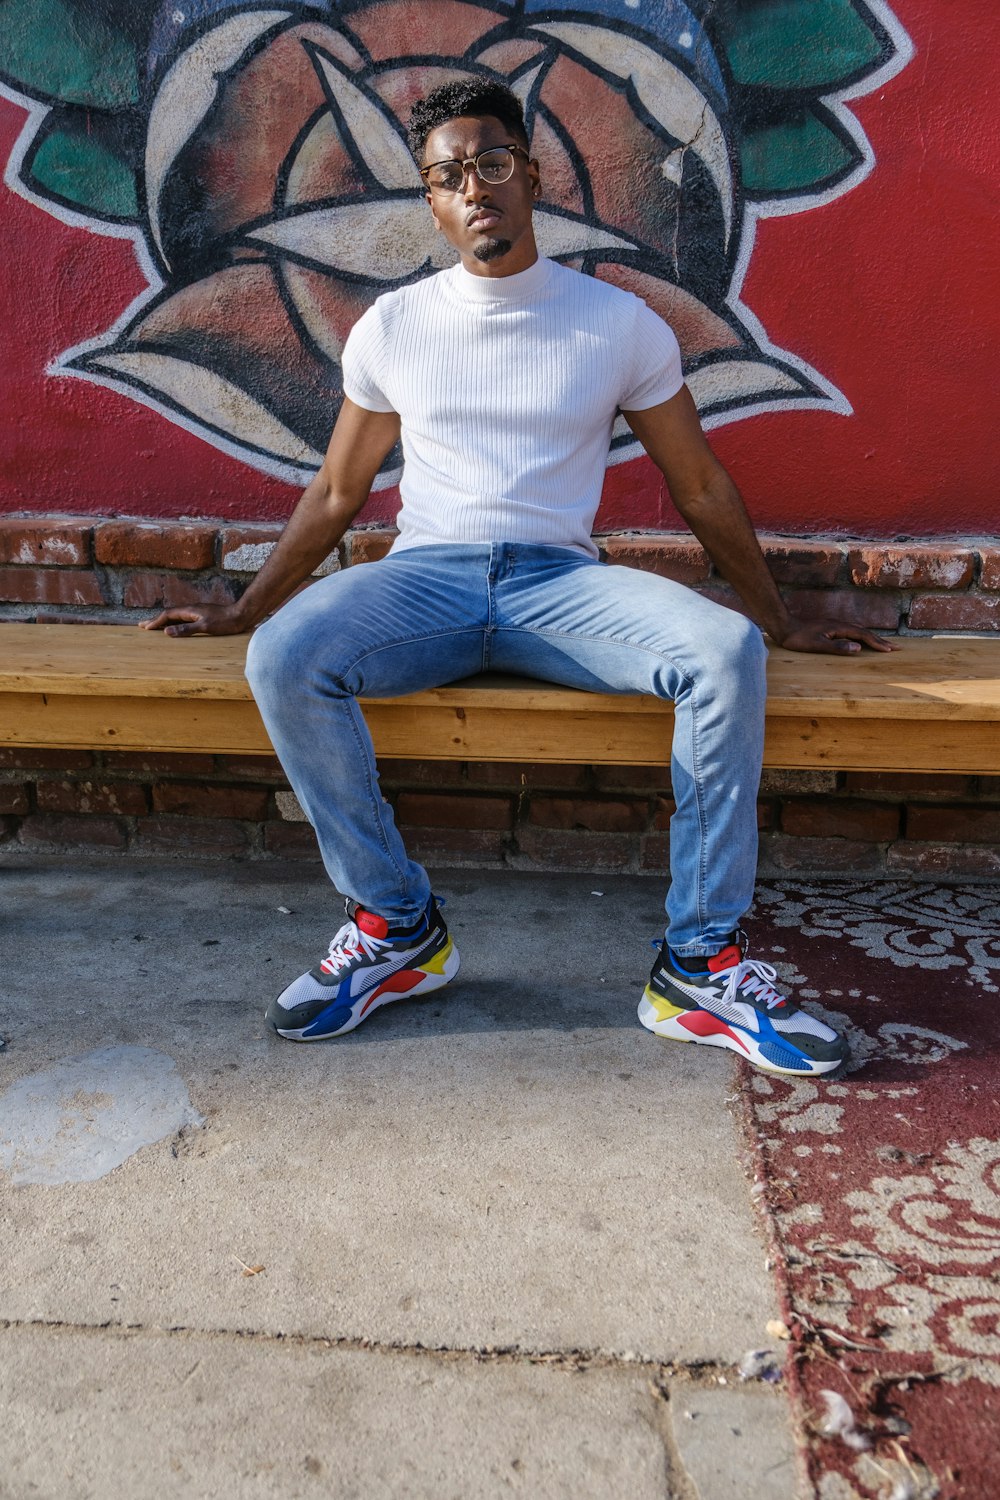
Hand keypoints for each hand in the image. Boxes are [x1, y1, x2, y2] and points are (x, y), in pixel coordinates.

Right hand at [140, 601, 250, 637]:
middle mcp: (192, 609)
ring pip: (176, 616)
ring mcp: (198, 612)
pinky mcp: (204, 616)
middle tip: (142, 625)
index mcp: (190, 610)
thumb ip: (186, 629)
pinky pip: (184, 619)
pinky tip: (177, 627)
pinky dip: (175, 623)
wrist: (242, 616)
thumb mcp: (205, 627)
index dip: (155, 622)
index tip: (145, 628)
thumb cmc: (225, 622)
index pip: (167, 615)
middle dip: (156, 620)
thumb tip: (167, 631)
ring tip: (155, 626)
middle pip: (169, 614)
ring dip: (165, 621)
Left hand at [774, 616, 897, 654]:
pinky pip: (852, 632)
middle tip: (896, 648)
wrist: (784, 627)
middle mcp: (840, 624)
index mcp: (839, 628)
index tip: (890, 650)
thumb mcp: (817, 645)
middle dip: (881, 641)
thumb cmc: (798, 638)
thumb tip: (858, 648)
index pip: (863, 635)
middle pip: (865, 632)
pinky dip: (862, 637)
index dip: (878, 643)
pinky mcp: (830, 628)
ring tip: (884, 645)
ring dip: (873, 638)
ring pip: (859, 631)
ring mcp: (835, 625)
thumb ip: (837, 647)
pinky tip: (862, 641)